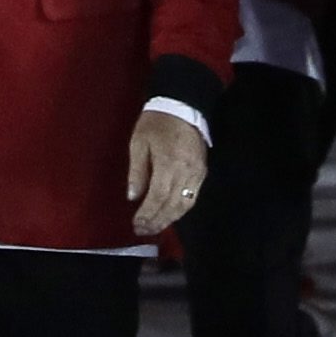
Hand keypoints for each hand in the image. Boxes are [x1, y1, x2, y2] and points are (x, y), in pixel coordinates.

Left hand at [126, 110, 208, 237]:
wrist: (182, 106)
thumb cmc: (156, 123)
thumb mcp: (138, 142)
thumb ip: (137, 171)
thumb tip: (133, 197)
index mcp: (168, 162)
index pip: (158, 197)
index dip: (148, 214)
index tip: (137, 224)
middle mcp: (186, 171)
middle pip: (172, 205)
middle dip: (157, 221)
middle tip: (143, 230)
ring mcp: (197, 172)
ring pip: (185, 204)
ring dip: (169, 219)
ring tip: (155, 227)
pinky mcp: (202, 172)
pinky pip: (193, 197)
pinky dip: (181, 209)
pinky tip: (170, 214)